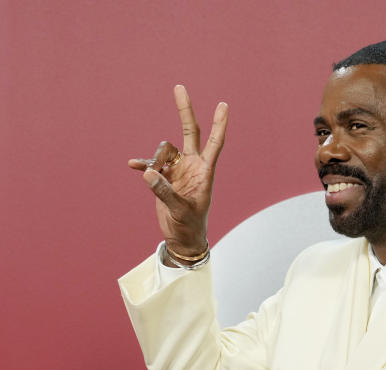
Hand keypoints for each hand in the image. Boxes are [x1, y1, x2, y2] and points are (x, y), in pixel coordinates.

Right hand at [128, 85, 227, 257]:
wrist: (182, 237)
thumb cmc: (189, 225)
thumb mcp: (179, 210)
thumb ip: (164, 191)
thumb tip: (148, 172)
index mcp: (205, 172)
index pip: (215, 143)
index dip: (219, 124)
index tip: (223, 104)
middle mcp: (192, 166)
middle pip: (190, 132)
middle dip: (185, 111)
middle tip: (179, 87)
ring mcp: (178, 170)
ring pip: (164, 151)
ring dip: (156, 161)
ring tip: (156, 180)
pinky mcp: (164, 177)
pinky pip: (151, 165)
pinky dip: (142, 165)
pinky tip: (133, 165)